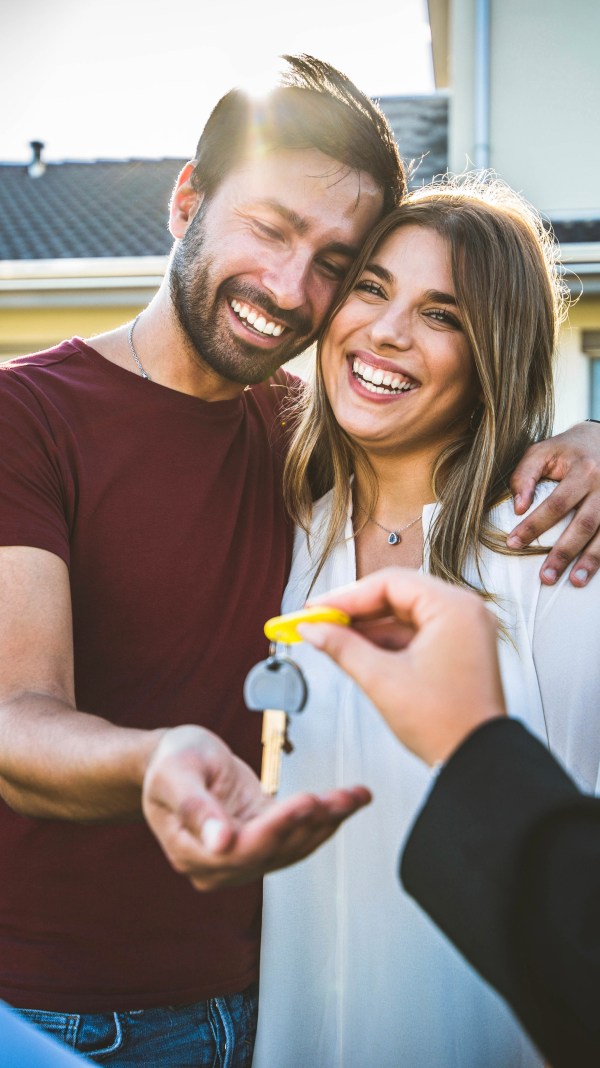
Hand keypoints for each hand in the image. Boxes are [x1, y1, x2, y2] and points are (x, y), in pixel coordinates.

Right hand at [142, 725, 369, 889]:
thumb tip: (220, 844)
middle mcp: (219, 864)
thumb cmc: (170, 761)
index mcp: (191, 853)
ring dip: (327, 821)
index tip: (305, 802)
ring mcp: (243, 854)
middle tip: (341, 797)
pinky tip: (350, 801)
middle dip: (312, 822)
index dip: (277, 828)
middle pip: (274, 850)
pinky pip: (298, 834)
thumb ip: (195, 808)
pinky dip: (326, 818)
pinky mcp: (263, 837)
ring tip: (355, 796)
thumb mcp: (175, 775)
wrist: (174, 758)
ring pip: (293, 846)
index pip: (242, 849)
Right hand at [297, 569, 505, 766]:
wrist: (476, 762)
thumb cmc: (444, 723)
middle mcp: (464, 611)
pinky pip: (416, 634)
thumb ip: (342, 646)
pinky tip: (357, 650)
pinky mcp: (458, 649)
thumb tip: (312, 629)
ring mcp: (463, 630)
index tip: (315, 609)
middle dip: (355, 611)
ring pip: (404, 615)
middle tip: (318, 620)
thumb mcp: (381, 679)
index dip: (346, 596)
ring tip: (331, 638)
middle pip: (397, 594)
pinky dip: (387, 641)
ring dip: (368, 627)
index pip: (390, 583)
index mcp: (454, 607)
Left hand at [509, 422, 599, 586]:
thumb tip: (518, 507)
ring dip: (590, 560)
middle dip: (563, 553)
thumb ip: (525, 476)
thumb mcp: (543, 451)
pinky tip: (594, 571)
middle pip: (583, 524)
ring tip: (575, 581)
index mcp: (583, 470)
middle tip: (546, 577)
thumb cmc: (569, 449)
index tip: (514, 544)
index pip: (555, 504)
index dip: (534, 526)